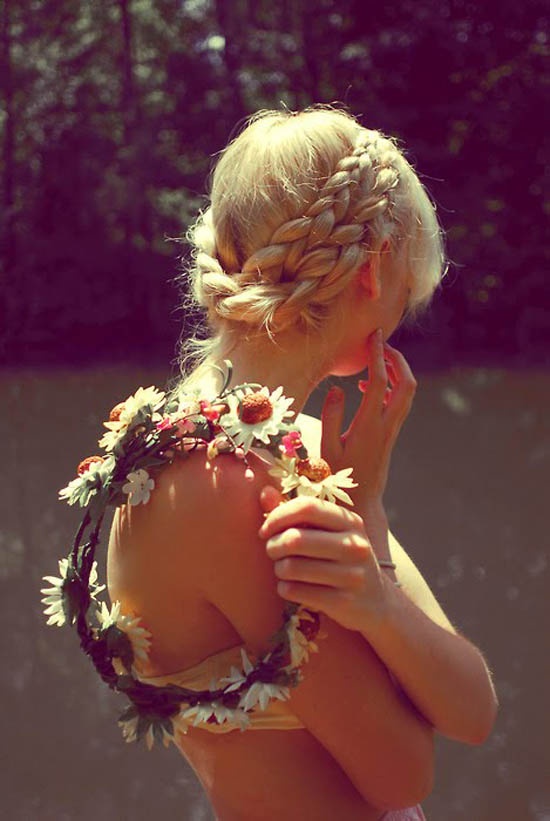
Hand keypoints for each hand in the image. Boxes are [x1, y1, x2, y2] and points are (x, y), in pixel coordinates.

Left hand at [258, 487, 386, 631]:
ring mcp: (352, 575)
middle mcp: (354, 545)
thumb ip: (295, 512)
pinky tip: (290, 587)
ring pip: (292, 567)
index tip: (265, 529)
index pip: (307, 507)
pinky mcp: (343, 602)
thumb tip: (265, 492)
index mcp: (350, 522)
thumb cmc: (341, 560)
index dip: (278, 516)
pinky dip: (284, 589)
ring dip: (278, 569)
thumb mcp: (327, 533)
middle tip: (272, 551)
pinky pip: (296, 591)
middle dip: (273, 545)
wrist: (377, 602)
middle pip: (295, 538)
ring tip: (283, 570)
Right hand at [321, 330, 416, 506]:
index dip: (377, 356)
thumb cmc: (337, 479)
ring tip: (374, 361)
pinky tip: (365, 387)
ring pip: (406, 393)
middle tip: (381, 344)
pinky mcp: (390, 435)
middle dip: (398, 360)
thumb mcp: (326, 449)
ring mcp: (391, 430)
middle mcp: (386, 426)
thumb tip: (338, 389)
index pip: (378, 382)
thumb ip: (331, 417)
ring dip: (395, 372)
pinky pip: (398, 402)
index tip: (373, 337)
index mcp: (368, 426)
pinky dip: (389, 386)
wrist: (361, 505)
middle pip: (407, 384)